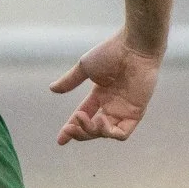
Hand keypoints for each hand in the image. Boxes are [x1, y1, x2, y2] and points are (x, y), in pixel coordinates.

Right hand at [49, 29, 161, 144]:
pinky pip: (122, 133)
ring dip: (91, 131)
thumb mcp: (85, 68)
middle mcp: (112, 105)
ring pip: (105, 133)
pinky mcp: (136, 113)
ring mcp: (124, 110)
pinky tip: (101, 121)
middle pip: (93, 129)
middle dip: (80, 132)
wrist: (133, 47)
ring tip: (84, 118)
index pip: (85, 116)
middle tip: (70, 128)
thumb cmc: (111, 52)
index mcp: (101, 95)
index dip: (72, 128)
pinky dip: (109, 133)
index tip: (60, 140)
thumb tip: (52, 89)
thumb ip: (70, 81)